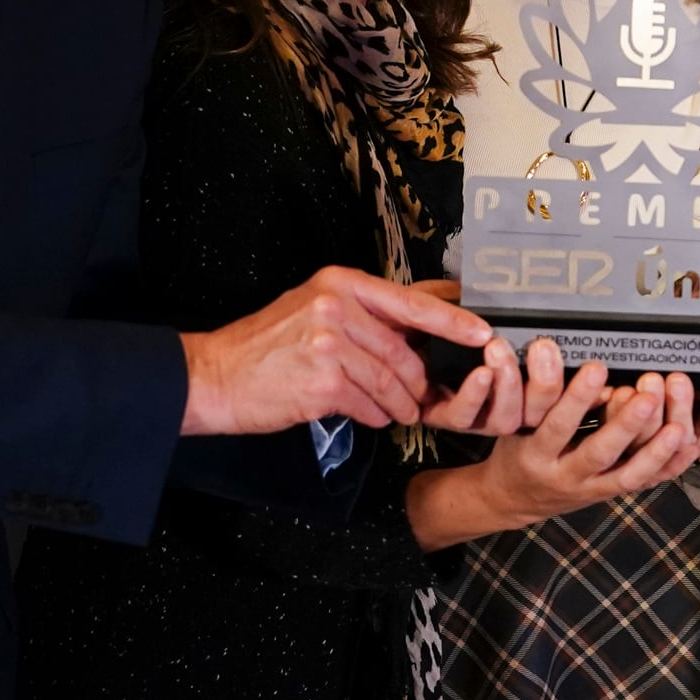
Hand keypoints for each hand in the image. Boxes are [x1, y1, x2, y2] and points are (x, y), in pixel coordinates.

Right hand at [178, 266, 494, 436]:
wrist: (216, 376)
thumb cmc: (267, 346)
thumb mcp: (314, 308)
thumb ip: (365, 311)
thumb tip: (423, 316)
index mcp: (340, 283)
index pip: (411, 301)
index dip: (452, 319)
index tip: (483, 331)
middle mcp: (336, 307)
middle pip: (404, 350)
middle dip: (418, 380)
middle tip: (422, 396)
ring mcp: (329, 344)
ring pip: (391, 381)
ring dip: (400, 404)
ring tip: (397, 411)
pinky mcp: (323, 382)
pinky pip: (370, 405)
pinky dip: (374, 416)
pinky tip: (363, 414)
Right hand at [405, 345, 699, 547]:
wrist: (513, 498)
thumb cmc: (516, 449)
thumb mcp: (511, 421)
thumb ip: (532, 391)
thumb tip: (547, 348)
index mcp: (534, 453)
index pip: (554, 424)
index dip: (576, 397)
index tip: (596, 366)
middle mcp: (563, 475)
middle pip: (597, 453)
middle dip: (624, 424)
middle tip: (646, 394)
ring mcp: (588, 488)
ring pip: (625, 474)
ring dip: (653, 449)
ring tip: (676, 425)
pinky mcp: (606, 493)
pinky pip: (641, 482)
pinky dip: (666, 465)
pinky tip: (687, 444)